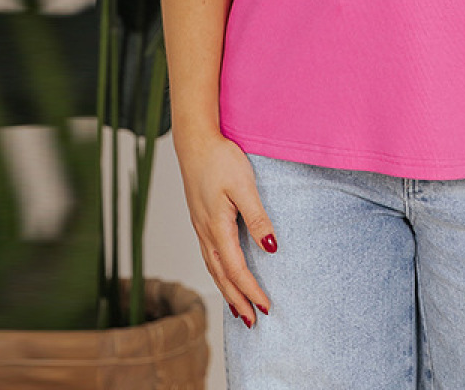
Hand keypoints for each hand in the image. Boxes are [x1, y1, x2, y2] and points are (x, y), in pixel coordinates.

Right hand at [173, 129, 278, 327]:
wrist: (195, 142)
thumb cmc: (220, 160)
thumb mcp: (244, 186)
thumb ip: (257, 217)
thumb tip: (270, 247)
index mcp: (217, 228)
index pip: (236, 270)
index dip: (251, 291)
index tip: (266, 307)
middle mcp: (205, 233)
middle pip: (222, 277)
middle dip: (237, 301)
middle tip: (253, 322)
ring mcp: (201, 227)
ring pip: (214, 268)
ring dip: (227, 290)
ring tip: (240, 309)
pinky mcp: (201, 220)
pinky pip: (210, 256)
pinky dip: (219, 273)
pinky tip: (225, 275)